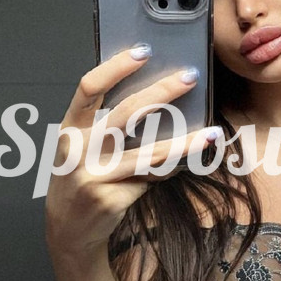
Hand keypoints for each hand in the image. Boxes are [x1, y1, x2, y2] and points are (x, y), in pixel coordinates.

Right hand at [45, 47, 216, 263]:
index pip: (89, 88)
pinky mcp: (112, 198)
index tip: (144, 51)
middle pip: (126, 113)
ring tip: (212, 133)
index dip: (116, 67)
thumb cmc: (80, 178)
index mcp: (70, 129)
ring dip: (186, 143)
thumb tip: (154, 95)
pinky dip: (171, 170)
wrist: (68, 230)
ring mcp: (95, 176)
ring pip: (150, 153)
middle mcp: (79, 150)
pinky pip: (152, 178)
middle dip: (162, 92)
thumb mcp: (80, 148)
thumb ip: (103, 124)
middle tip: (190, 77)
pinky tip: (185, 164)